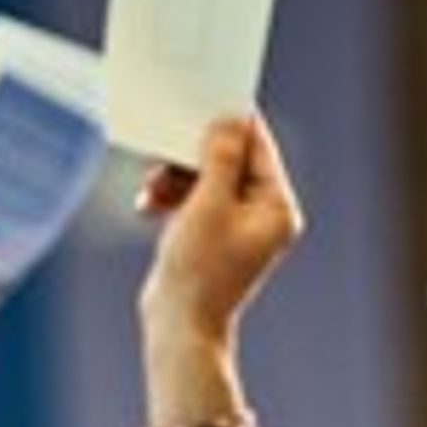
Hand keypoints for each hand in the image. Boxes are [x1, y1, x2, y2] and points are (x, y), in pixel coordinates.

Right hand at [136, 114, 304, 348]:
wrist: (176, 328)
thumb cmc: (197, 272)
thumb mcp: (208, 204)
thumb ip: (220, 158)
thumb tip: (230, 120)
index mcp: (277, 208)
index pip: (258, 147)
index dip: (230, 122)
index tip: (205, 98)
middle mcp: (262, 215)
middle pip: (230, 161)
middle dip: (192, 156)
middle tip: (164, 146)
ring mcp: (236, 226)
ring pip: (205, 179)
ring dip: (175, 178)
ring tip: (151, 190)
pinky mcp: (210, 236)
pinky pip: (192, 200)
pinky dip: (170, 198)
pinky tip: (148, 207)